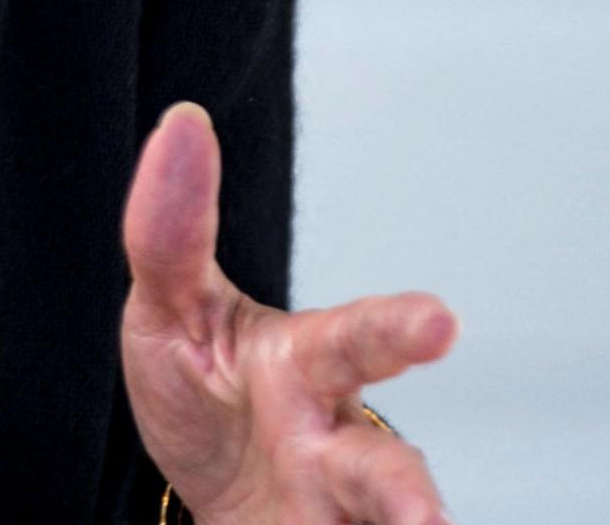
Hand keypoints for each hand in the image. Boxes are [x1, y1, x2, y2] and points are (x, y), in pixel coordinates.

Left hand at [121, 102, 457, 524]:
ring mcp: (337, 508)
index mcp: (309, 367)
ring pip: (379, 523)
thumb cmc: (207, 392)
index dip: (399, 331)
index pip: (357, 343)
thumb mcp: (170, 310)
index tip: (439, 322)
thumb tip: (181, 123)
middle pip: (387, 468)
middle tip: (425, 514)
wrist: (214, 496)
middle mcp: (338, 443)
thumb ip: (172, 233)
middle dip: (409, 493)